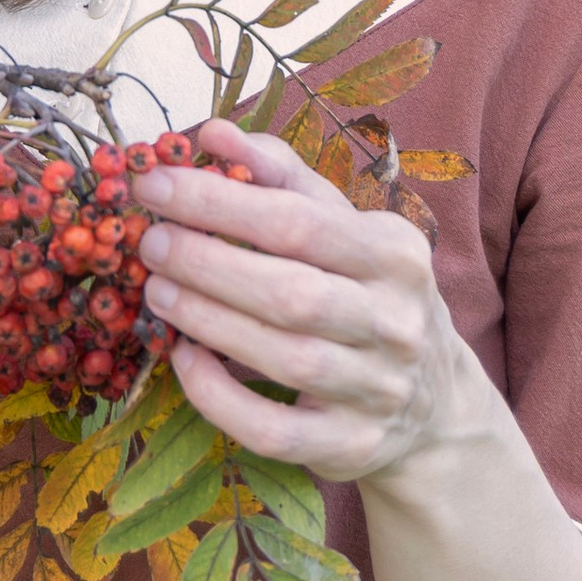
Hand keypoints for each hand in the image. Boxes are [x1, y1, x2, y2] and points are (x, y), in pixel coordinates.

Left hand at [129, 119, 481, 482]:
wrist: (433, 404)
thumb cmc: (366, 293)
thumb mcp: (343, 227)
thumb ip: (280, 177)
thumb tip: (212, 133)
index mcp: (397, 253)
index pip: (300, 222)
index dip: (219, 202)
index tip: (153, 182)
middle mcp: (397, 322)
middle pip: (291, 291)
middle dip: (205, 262)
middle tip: (148, 241)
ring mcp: (378, 391)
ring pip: (283, 357)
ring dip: (206, 320)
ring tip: (154, 290)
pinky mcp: (351, 447)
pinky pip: (274, 429)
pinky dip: (218, 396)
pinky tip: (183, 359)